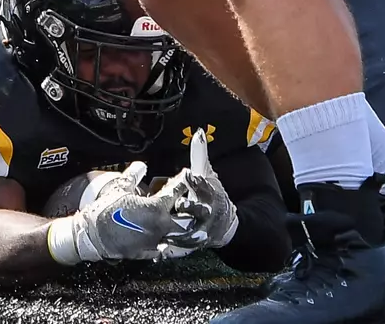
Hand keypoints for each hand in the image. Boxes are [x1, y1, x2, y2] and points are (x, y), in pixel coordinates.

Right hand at [68, 160, 204, 262]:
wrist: (93, 234)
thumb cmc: (106, 209)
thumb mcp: (120, 187)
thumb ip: (134, 175)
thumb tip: (141, 166)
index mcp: (155, 207)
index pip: (176, 191)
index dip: (183, 182)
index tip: (188, 175)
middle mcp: (160, 225)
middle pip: (188, 219)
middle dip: (194, 211)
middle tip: (199, 205)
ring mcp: (156, 241)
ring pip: (180, 238)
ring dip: (187, 232)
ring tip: (193, 229)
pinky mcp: (148, 252)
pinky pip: (165, 250)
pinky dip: (169, 245)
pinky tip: (172, 243)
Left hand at [173, 128, 238, 250]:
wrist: (225, 223)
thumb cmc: (212, 194)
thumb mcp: (207, 174)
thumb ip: (200, 155)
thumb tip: (198, 132)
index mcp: (210, 193)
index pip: (204, 184)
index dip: (197, 179)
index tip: (188, 174)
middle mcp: (206, 212)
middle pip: (198, 209)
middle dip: (189, 207)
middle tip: (179, 204)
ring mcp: (201, 229)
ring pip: (190, 231)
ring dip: (178, 234)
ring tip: (164, 236)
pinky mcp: (194, 243)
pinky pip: (182, 248)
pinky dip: (172, 251)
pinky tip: (160, 253)